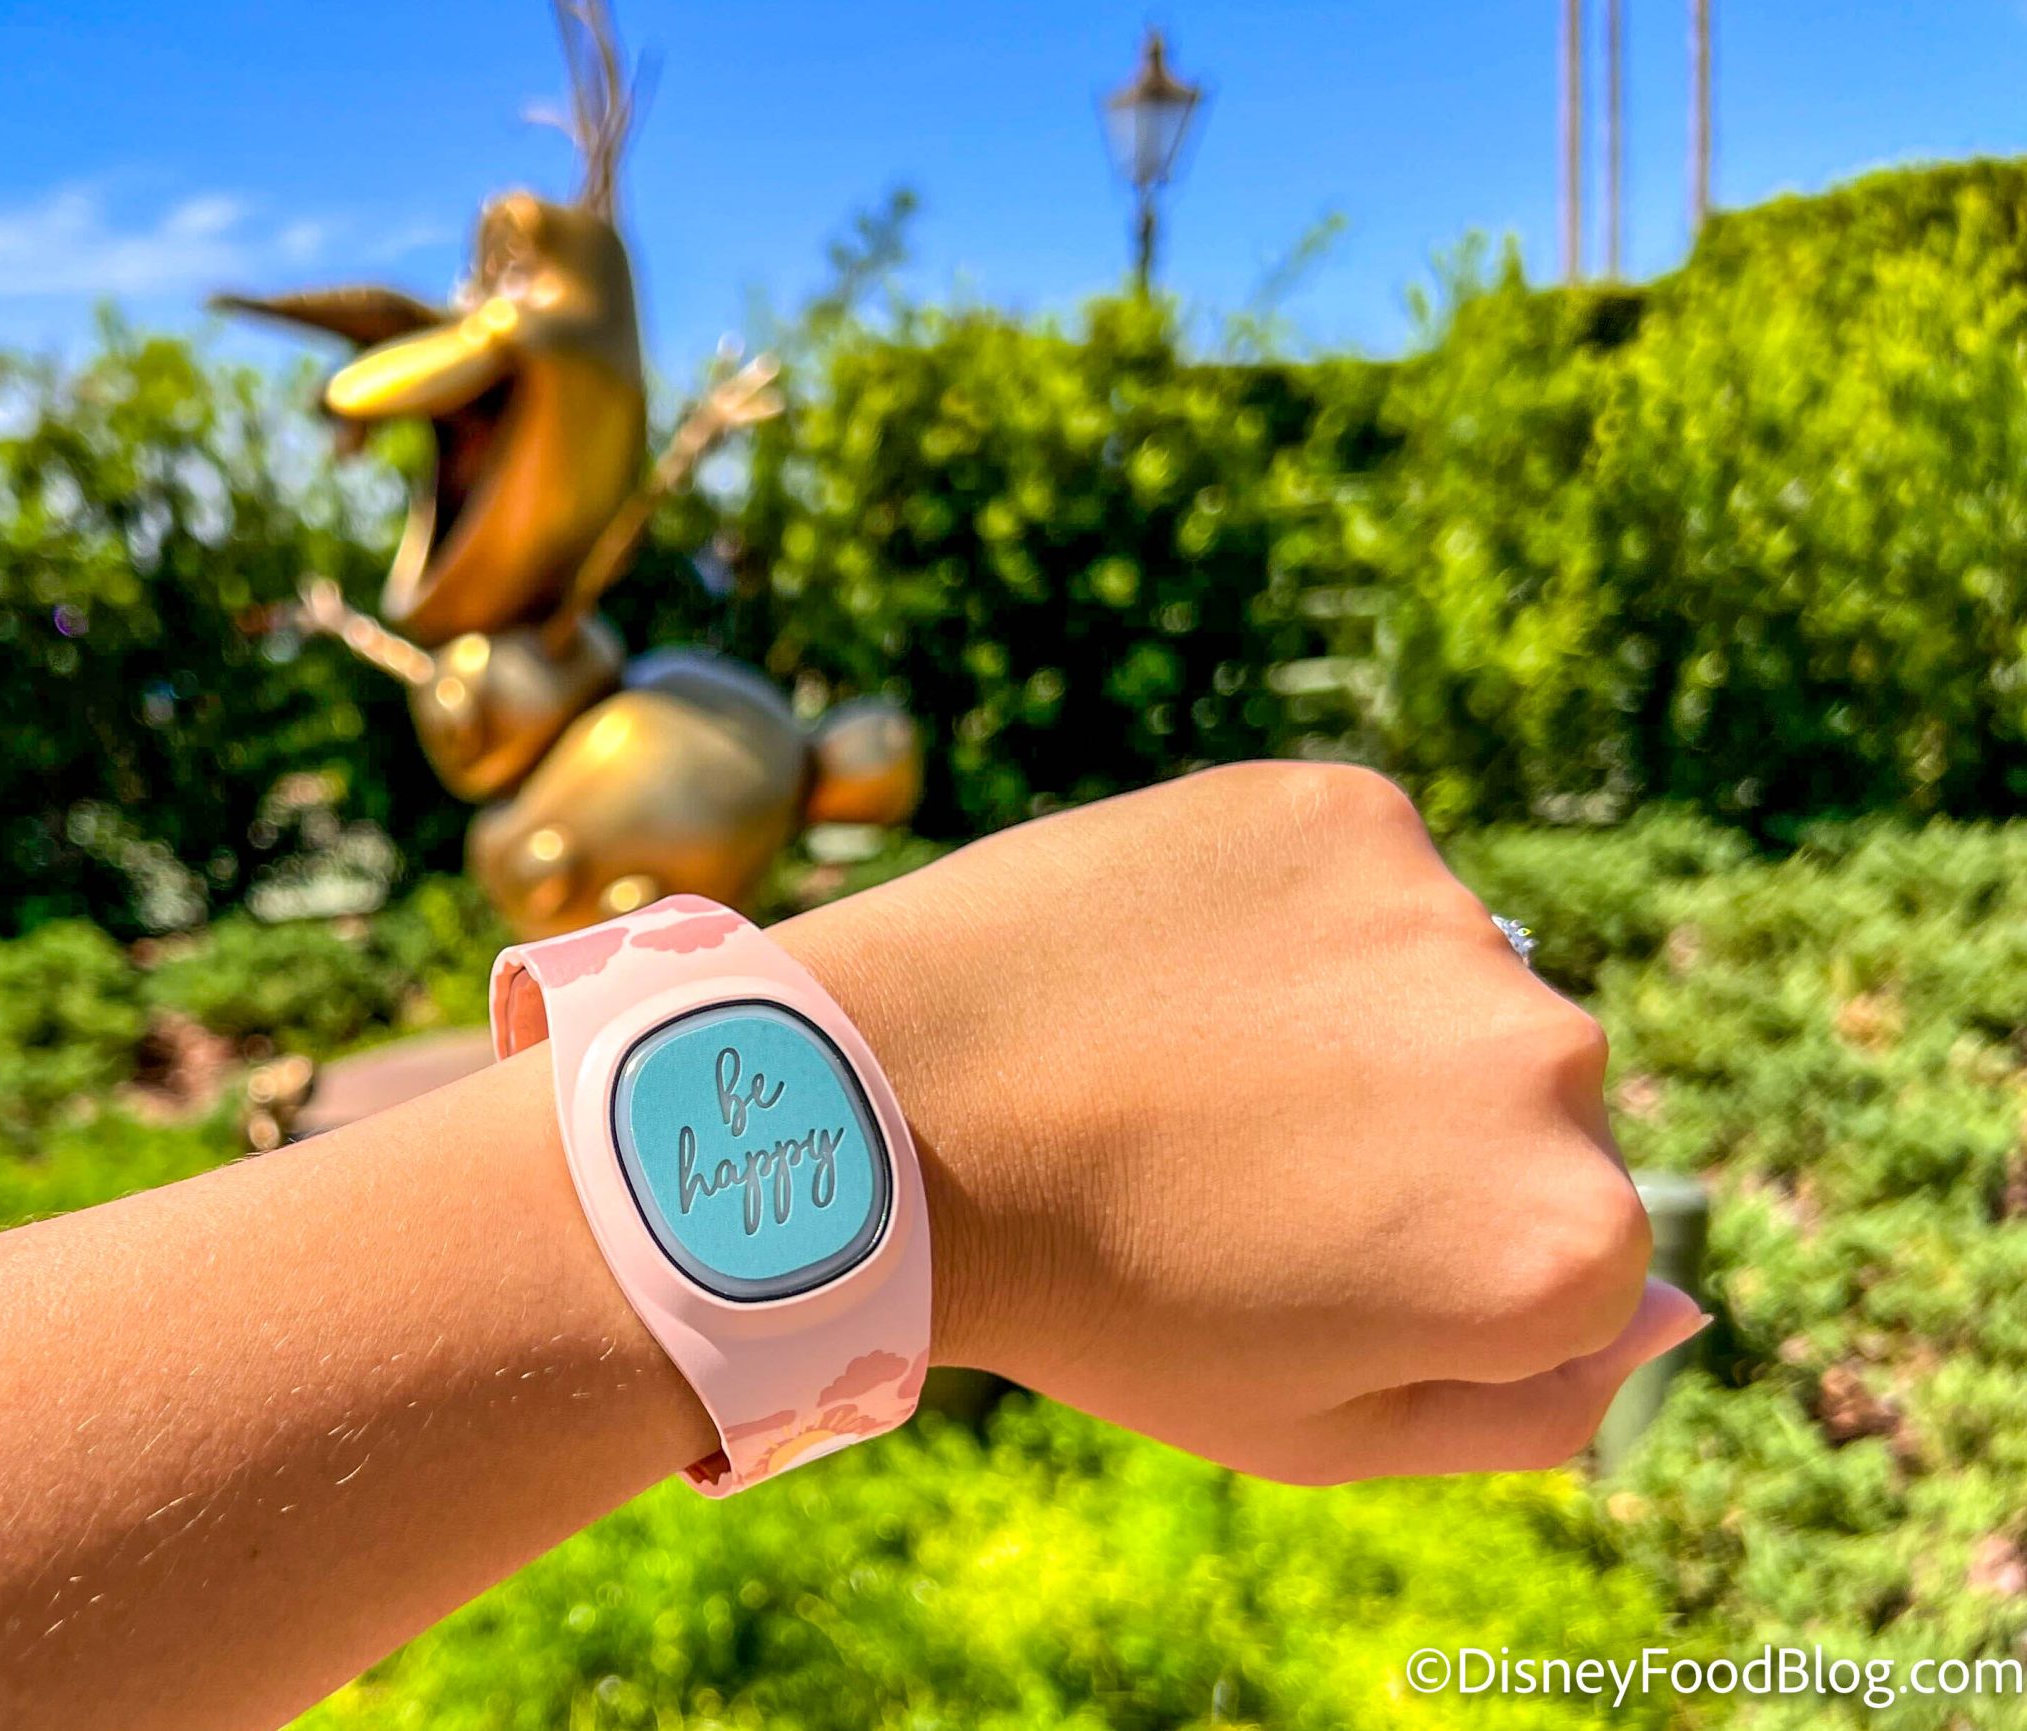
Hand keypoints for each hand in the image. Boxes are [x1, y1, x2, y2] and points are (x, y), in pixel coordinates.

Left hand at [779, 762, 1702, 1483]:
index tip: (1296, 1252)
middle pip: (1524, 1103)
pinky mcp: (1355, 810)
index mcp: (1567, 1242)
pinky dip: (1291, 911)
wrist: (895, 1113)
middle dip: (1412, 1129)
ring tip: (1187, 1055)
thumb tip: (1676, 1304)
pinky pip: (1363, 873)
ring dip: (1357, 1012)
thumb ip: (1537, 1397)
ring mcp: (1454, 919)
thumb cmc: (1101, 1299)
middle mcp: (1556, 1064)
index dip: (1424, 1260)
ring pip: (1444, 979)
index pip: (1571, 1253)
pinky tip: (1173, 961)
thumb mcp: (1319, 1427)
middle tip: (1233, 1155)